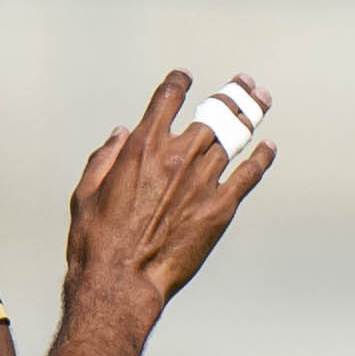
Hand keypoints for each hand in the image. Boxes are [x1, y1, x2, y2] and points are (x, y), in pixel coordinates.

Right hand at [67, 70, 275, 317]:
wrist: (122, 279)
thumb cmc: (96, 239)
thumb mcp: (86, 190)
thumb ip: (105, 156)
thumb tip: (123, 132)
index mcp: (141, 147)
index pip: (167, 100)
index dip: (179, 82)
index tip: (187, 76)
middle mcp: (176, 157)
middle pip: (213, 114)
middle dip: (231, 94)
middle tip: (246, 83)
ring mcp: (203, 182)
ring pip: (235, 138)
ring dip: (250, 114)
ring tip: (261, 99)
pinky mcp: (221, 208)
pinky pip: (249, 175)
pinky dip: (261, 157)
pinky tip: (268, 146)